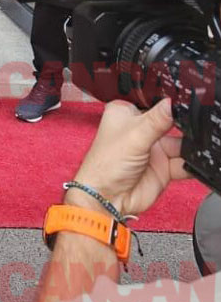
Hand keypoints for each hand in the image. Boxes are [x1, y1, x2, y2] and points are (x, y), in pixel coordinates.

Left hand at [70, 97, 196, 217]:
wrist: (108, 199)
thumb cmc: (105, 166)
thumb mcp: (134, 136)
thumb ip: (157, 120)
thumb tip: (171, 103)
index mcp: (127, 114)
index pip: (152, 103)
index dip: (167, 103)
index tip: (183, 102)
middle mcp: (141, 130)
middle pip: (170, 122)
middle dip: (182, 126)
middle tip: (195, 126)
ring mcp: (153, 149)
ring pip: (180, 143)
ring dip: (189, 146)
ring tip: (196, 145)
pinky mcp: (163, 167)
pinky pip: (183, 162)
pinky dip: (191, 163)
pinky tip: (196, 162)